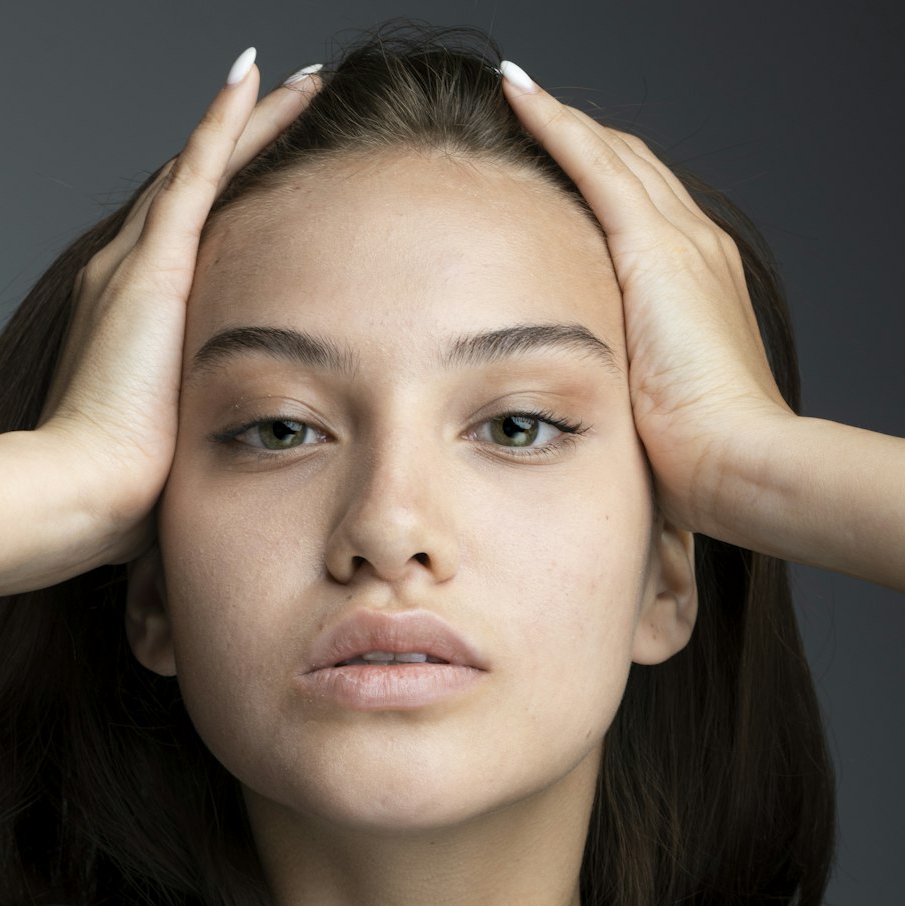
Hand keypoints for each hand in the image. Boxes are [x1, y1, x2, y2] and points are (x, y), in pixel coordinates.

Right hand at [37, 55, 321, 564]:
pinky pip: (196, 175)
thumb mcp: (171, 446)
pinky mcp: (152, 267)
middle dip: (242, 151)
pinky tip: (258, 82)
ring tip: (299, 86)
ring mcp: (137, 266)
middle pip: (195, 195)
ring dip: (250, 126)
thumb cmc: (124, 491)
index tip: (267, 185)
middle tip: (292, 108)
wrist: (80, 490)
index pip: (188, 244)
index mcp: (133, 321)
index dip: (226, 205)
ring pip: (202, 172)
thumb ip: (201, 429)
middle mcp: (127, 278)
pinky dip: (226, 127)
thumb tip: (241, 459)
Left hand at [500, 63, 794, 537]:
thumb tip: (577, 410)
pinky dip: (558, 126)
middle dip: (583, 143)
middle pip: (631, 171)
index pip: (643, 212)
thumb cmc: (695, 460)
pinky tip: (520, 99)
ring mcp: (680, 242)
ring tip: (517, 97)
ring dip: (565, 123)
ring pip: (613, 156)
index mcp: (697, 286)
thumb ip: (624, 386)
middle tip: (528, 117)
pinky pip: (597, 164)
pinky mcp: (655, 248)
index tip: (556, 174)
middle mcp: (696, 248)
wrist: (736, 461)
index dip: (601, 183)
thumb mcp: (653, 409)